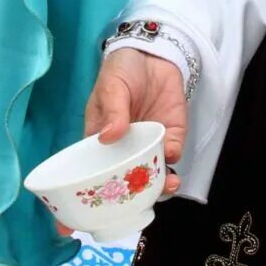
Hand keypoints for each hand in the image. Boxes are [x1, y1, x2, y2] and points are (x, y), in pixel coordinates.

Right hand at [83, 46, 186, 197]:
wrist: (153, 53)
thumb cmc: (122, 70)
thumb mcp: (111, 87)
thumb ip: (113, 111)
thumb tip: (108, 136)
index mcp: (102, 142)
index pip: (97, 172)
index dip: (97, 191)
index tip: (92, 211)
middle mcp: (126, 149)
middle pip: (128, 180)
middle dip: (135, 194)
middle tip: (140, 198)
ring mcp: (150, 144)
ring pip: (153, 173)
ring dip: (160, 183)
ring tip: (166, 184)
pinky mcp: (172, 134)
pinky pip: (173, 153)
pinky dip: (173, 157)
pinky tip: (171, 154)